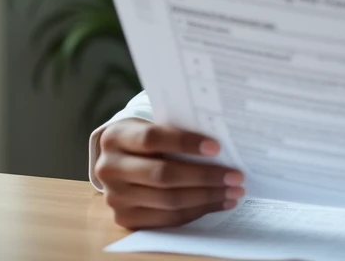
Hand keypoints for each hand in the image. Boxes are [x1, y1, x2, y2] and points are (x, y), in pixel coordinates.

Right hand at [95, 118, 245, 229]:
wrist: (117, 161)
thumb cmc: (144, 139)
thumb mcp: (150, 126)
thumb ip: (175, 131)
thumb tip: (221, 145)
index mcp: (115, 137)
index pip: (152, 139)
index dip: (185, 142)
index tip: (217, 147)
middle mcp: (109, 168)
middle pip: (163, 175)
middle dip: (204, 176)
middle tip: (236, 175)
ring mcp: (115, 197)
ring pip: (168, 200)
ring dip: (207, 197)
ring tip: (233, 191)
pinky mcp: (125, 218)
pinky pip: (167, 218)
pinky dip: (197, 211)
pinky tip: (218, 202)